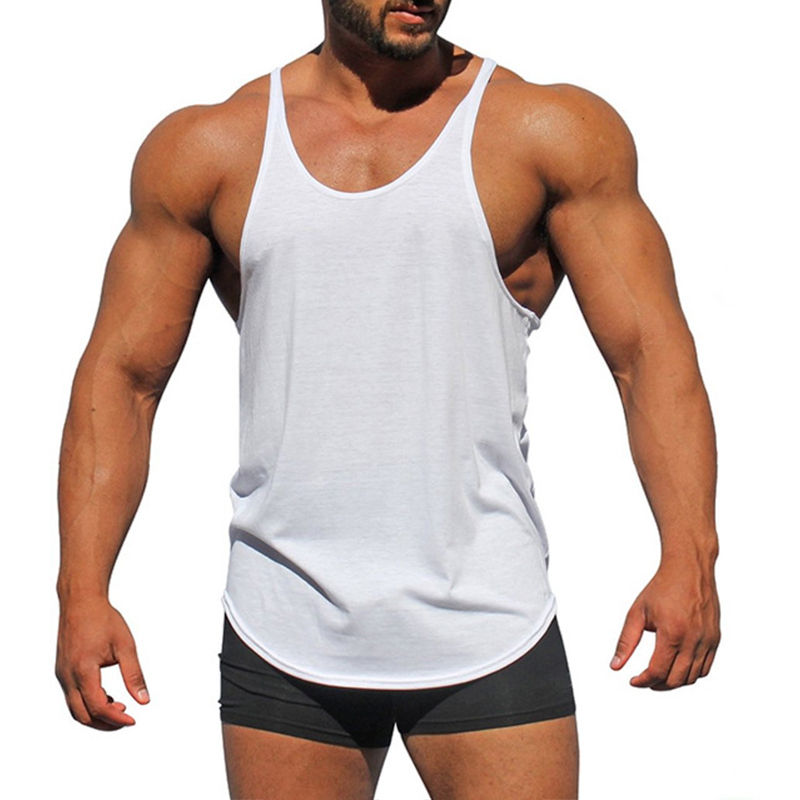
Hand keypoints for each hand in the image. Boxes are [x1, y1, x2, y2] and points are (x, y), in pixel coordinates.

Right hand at [55, 597, 149, 729]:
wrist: (81, 601)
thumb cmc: (104, 620)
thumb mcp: (125, 646)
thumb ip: (134, 674)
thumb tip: (144, 701)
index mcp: (83, 670)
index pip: (98, 706)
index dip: (116, 718)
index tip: (133, 720)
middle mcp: (67, 676)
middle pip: (82, 715)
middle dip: (105, 723)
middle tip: (127, 720)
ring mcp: (62, 675)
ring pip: (75, 709)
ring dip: (96, 715)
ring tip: (119, 708)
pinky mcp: (62, 671)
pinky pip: (72, 697)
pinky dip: (88, 704)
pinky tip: (108, 697)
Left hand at [609, 558, 720, 689]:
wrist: (689, 569)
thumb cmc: (662, 588)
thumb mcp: (637, 612)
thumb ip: (626, 641)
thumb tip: (615, 666)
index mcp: (672, 633)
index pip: (658, 671)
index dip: (643, 681)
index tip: (633, 681)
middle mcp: (693, 639)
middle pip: (676, 679)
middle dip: (657, 685)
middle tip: (645, 680)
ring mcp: (707, 640)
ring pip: (693, 678)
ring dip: (674, 682)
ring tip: (659, 676)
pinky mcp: (715, 639)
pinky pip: (705, 668)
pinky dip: (691, 674)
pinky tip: (677, 668)